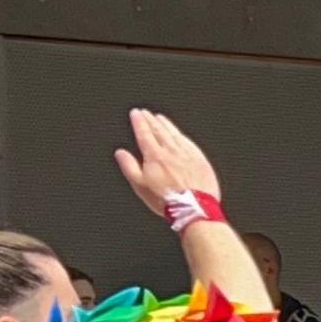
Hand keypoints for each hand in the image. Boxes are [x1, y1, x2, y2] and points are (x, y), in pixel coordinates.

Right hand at [111, 108, 227, 222]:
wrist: (194, 209)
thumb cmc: (167, 200)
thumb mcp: (140, 185)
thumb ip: (129, 166)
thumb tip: (121, 153)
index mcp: (155, 156)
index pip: (144, 133)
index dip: (139, 122)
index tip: (135, 114)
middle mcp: (171, 152)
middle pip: (159, 130)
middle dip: (150, 120)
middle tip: (145, 112)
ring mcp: (187, 155)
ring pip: (174, 134)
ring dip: (166, 124)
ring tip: (160, 117)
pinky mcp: (200, 160)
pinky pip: (189, 142)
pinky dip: (181, 135)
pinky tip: (180, 134)